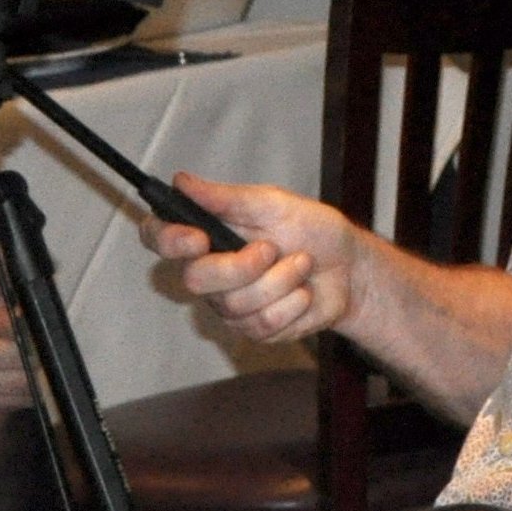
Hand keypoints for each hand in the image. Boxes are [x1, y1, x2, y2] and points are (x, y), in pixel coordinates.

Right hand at [151, 174, 379, 348]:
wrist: (352, 267)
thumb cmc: (312, 230)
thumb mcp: (274, 203)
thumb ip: (227, 197)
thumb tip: (182, 181)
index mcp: (207, 235)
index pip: (159, 237)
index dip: (167, 240)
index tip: (197, 238)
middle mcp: (210, 272)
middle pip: (195, 279)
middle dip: (241, 266)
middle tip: (272, 248)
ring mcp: (229, 305)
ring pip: (235, 304)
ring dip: (281, 281)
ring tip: (301, 263)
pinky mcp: (254, 329)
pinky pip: (262, 324)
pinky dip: (293, 304)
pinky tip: (305, 292)